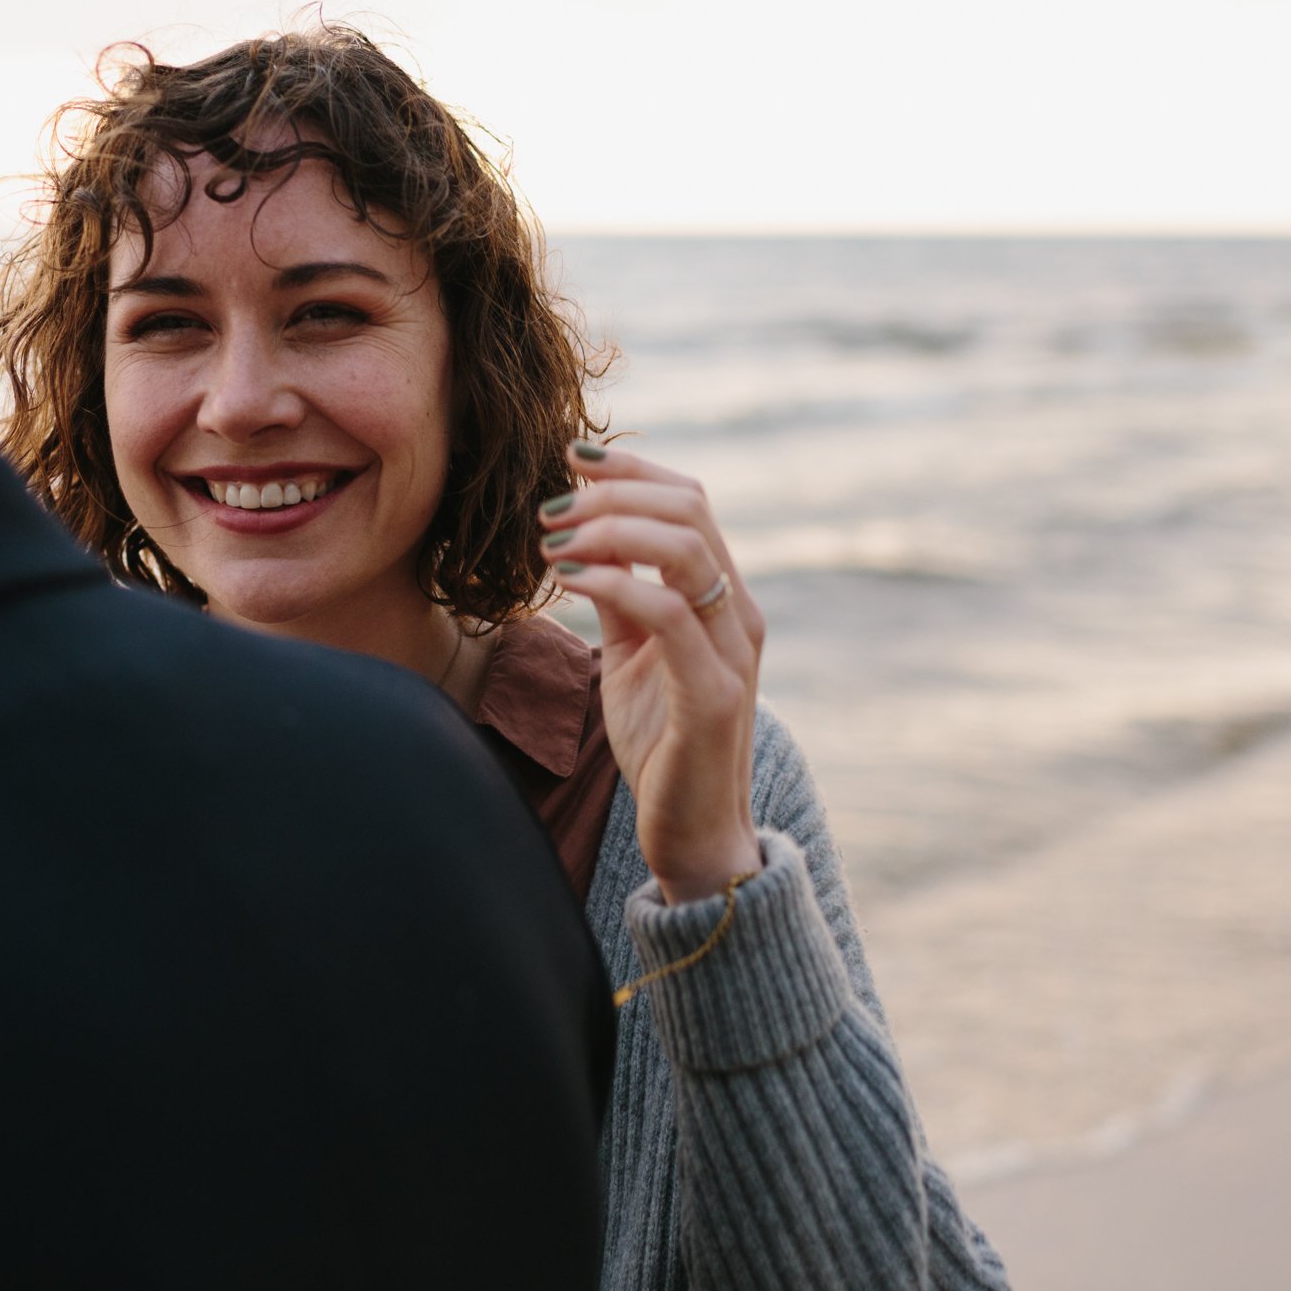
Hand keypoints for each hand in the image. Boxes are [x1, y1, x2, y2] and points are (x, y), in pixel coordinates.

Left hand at [540, 440, 765, 903]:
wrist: (694, 833)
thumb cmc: (662, 745)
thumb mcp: (633, 657)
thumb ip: (621, 597)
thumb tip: (585, 536)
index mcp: (723, 600)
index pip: (691, 503)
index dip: (633, 470)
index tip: (571, 457)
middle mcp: (739, 615)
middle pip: (689, 511)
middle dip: (612, 493)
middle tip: (550, 506)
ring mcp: (733, 652)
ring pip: (684, 549)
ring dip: (607, 530)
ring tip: (551, 540)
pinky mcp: (714, 694)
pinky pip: (665, 613)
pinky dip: (611, 582)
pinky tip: (566, 580)